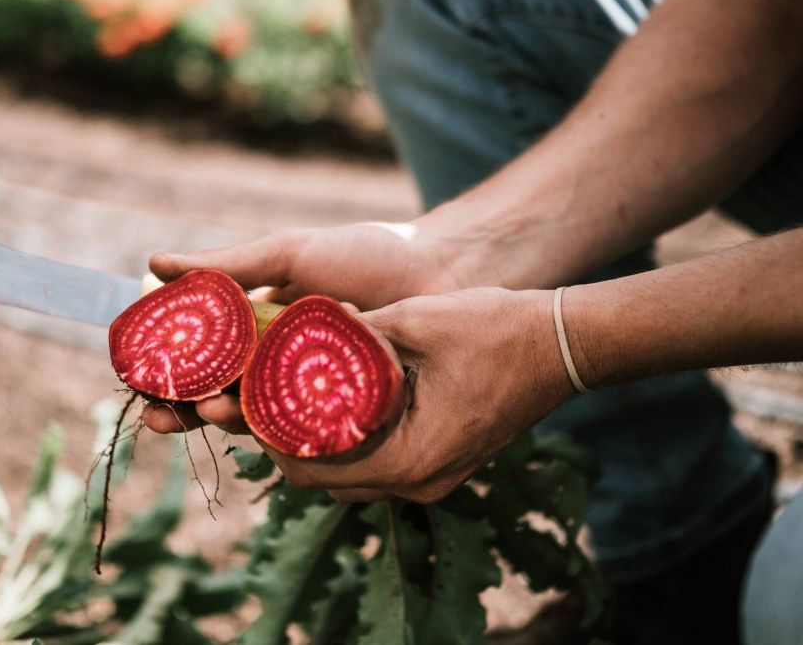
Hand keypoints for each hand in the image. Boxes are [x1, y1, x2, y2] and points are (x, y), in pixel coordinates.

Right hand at [142, 221, 466, 434]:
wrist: (441, 272)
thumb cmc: (366, 257)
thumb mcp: (289, 254)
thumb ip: (226, 265)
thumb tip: (153, 262)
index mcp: (256, 327)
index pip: (198, 356)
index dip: (165, 371)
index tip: (139, 378)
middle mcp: (276, 364)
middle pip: (216, 395)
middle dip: (185, 410)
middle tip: (163, 415)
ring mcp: (309, 393)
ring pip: (254, 418)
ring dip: (225, 421)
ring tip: (213, 412)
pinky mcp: (342, 416)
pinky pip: (302, 432)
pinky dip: (278, 434)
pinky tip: (263, 429)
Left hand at [257, 288, 574, 502]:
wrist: (561, 345)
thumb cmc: (496, 329)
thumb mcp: (413, 321)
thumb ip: (351, 335)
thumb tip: (293, 327)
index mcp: (410, 457)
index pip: (313, 467)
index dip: (268, 436)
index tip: (241, 399)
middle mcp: (418, 481)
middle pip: (324, 481)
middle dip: (282, 442)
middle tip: (252, 400)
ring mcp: (431, 477)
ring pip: (347, 477)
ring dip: (312, 445)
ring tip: (280, 401)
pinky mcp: (438, 464)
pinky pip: (375, 465)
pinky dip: (345, 442)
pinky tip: (328, 405)